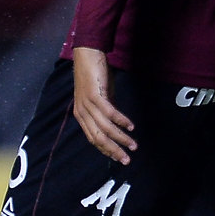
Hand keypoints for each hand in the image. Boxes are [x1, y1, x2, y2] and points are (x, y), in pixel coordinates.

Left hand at [71, 47, 136, 164]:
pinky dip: (121, 121)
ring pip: (105, 128)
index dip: (106, 150)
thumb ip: (106, 110)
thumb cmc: (94, 75)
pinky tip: (131, 126)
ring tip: (133, 145)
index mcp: (81, 115)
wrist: (87, 55)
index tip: (119, 157)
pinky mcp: (95, 95)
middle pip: (98, 138)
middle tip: (127, 160)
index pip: (93, 139)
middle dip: (114, 150)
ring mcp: (87, 104)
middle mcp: (82, 112)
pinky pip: (109, 112)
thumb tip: (117, 122)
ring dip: (121, 138)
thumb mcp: (100, 96)